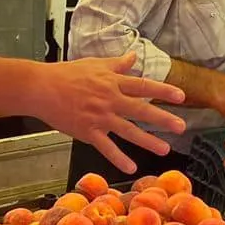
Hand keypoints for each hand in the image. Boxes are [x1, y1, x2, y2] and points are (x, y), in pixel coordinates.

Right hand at [34, 54, 185, 173]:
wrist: (42, 88)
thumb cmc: (67, 74)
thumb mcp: (95, 64)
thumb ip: (117, 64)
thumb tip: (133, 56)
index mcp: (113, 82)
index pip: (143, 86)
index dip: (163, 92)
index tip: (180, 97)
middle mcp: (110, 99)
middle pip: (141, 110)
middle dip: (163, 119)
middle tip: (181, 127)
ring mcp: (99, 117)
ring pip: (128, 130)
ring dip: (148, 141)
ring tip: (164, 150)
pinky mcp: (87, 131)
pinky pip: (106, 147)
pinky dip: (118, 158)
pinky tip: (131, 167)